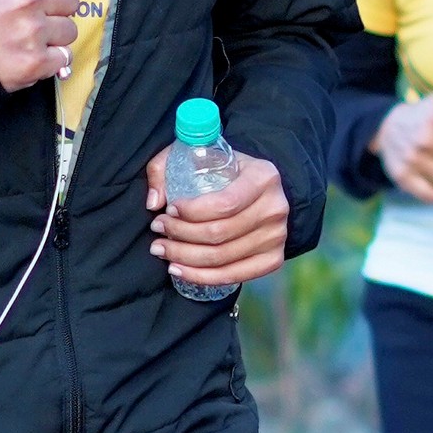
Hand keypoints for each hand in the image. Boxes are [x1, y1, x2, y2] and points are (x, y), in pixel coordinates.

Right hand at [0, 0, 77, 91]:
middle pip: (71, 1)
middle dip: (57, 10)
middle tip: (39, 18)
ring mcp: (33, 32)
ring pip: (70, 30)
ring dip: (56, 35)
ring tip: (33, 38)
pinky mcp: (36, 61)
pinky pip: (64, 56)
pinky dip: (52, 59)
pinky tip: (34, 55)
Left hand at [143, 147, 289, 289]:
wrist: (258, 192)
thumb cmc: (225, 172)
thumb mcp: (197, 156)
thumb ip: (166, 167)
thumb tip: (154, 202)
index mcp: (263, 177)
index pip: (225, 203)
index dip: (191, 212)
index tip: (168, 211)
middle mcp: (275, 208)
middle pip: (220, 233)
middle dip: (180, 235)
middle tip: (158, 229)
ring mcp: (277, 237)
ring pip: (222, 257)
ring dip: (185, 257)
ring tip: (162, 249)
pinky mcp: (273, 259)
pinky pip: (234, 275)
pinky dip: (203, 277)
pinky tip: (180, 270)